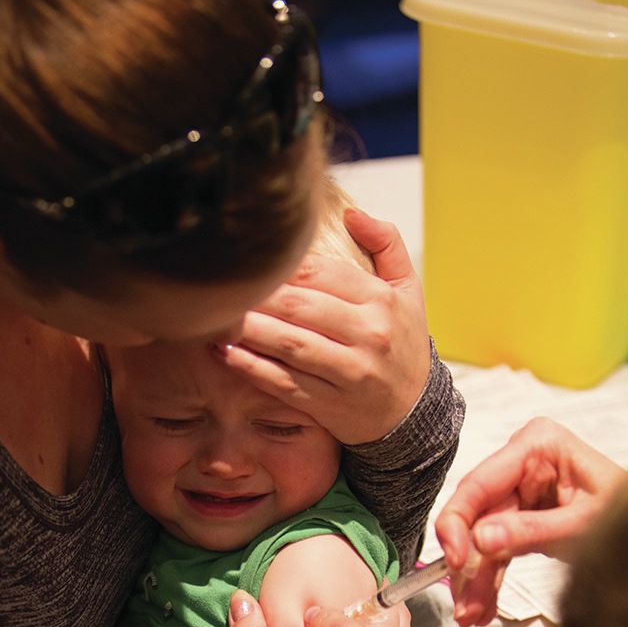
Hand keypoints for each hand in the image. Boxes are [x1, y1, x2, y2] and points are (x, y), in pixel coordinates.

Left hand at [217, 208, 430, 444]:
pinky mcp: (329, 405)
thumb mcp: (408, 290)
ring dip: (247, 330)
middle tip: (221, 284)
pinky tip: (223, 352)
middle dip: (256, 295)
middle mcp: (368, 335)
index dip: (280, 265)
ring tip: (214, 315)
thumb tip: (352, 213)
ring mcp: (348, 373)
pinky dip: (251, 367)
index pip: (322, 273)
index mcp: (381, 301)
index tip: (249, 259)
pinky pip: (283, 382)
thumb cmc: (402, 343)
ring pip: (289, 345)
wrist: (413, 413)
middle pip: (300, 307)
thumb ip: (386, 243)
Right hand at [435, 418, 625, 626]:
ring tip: (474, 614)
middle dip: (469, 564)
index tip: (456, 560)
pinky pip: (497, 548)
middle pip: (476, 515)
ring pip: (482, 538)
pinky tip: (484, 606)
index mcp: (537, 445)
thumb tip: (481, 540)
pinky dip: (490, 578)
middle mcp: (523, 462)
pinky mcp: (523, 514)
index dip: (458, 524)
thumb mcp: (581, 526)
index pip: (479, 484)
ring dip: (477, 579)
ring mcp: (521, 489)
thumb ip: (531, 531)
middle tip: (464, 603)